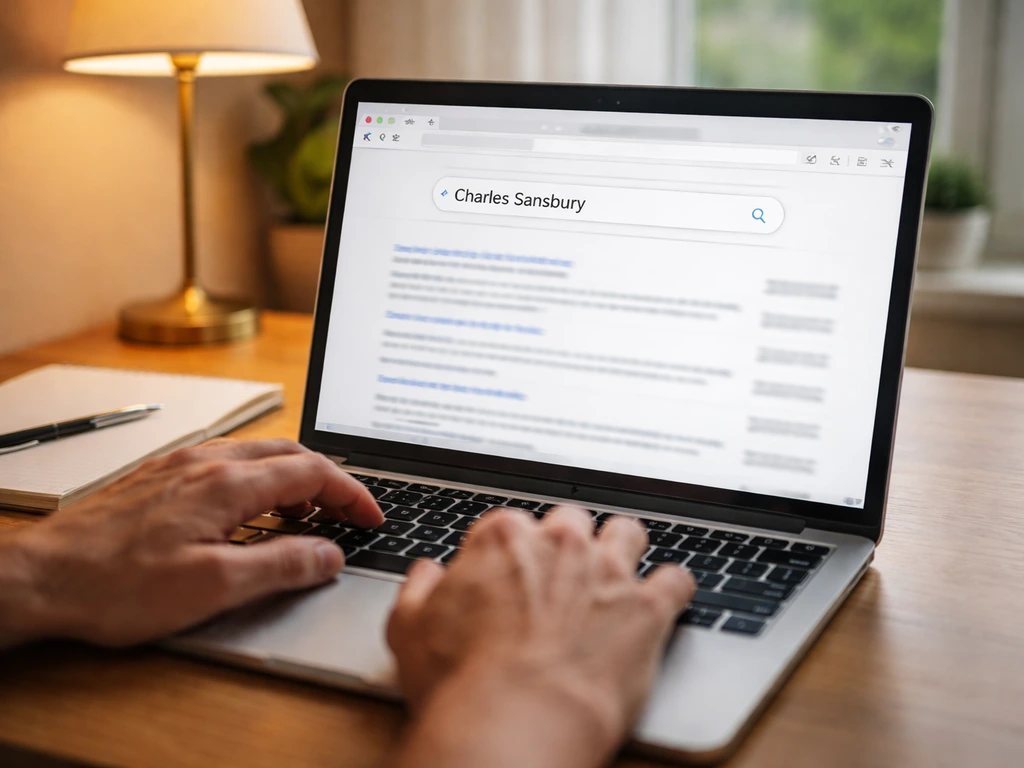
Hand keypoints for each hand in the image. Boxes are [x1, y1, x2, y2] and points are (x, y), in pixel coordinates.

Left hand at [0, 439, 381, 647]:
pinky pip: (226, 461)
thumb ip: (280, 566)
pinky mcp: (159, 477)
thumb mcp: (212, 587)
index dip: (352, 493)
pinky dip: (259, 477)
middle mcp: (207, 462)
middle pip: (289, 452)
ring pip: (257, 453)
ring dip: (294, 475)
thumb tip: (329, 554)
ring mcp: (180, 465)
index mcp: (227, 484)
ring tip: (307, 510)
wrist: (40, 577)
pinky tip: (249, 506)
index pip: (312, 472)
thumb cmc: (116, 585)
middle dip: (329, 479)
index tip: (372, 516)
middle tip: (348, 512)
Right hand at [387, 506, 694, 767]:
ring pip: (627, 533)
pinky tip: (666, 598)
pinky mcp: (647, 607)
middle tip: (562, 578)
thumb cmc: (461, 681)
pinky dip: (672, 588)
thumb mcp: (409, 629)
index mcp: (502, 539)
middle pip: (571, 522)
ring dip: (623, 549)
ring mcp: (608, 571)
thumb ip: (419, 590)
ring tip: (618, 574)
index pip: (512, 525)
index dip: (512, 553)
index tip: (512, 576)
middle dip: (568, 545)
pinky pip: (676, 580)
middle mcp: (559, 543)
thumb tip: (427, 574)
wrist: (515, 721)